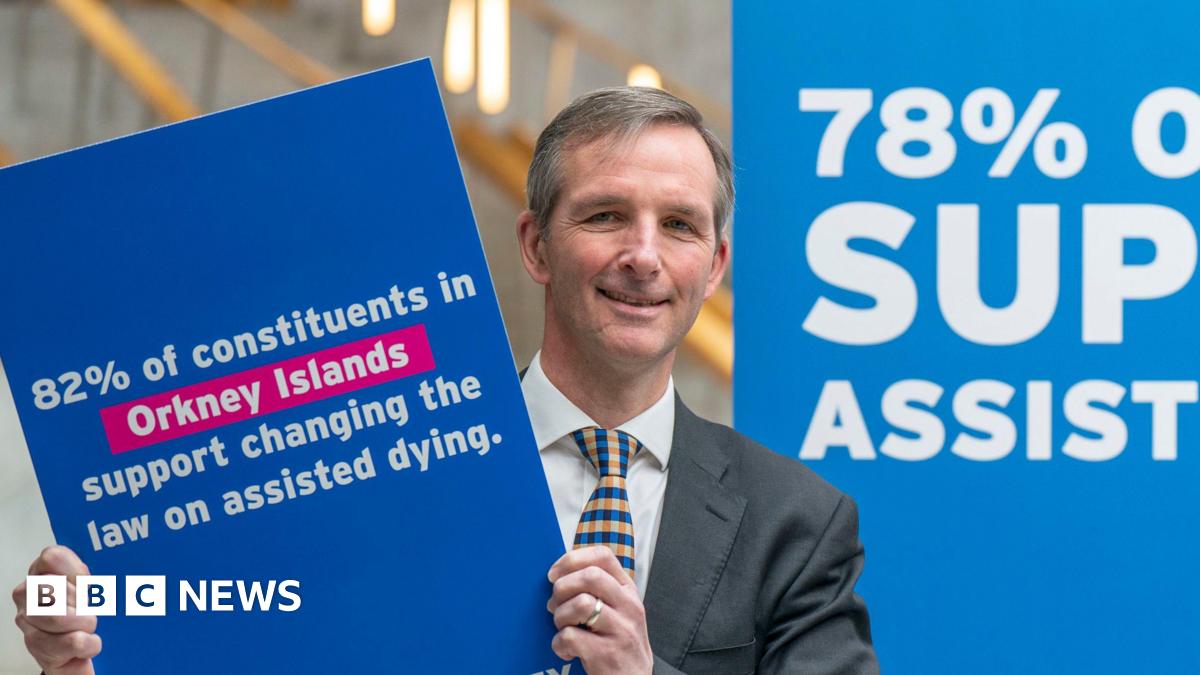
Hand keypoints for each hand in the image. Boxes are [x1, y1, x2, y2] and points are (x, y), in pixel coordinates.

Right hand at [11, 545, 100, 674]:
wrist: (81, 647)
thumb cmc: (86, 610)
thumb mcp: (95, 584)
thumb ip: (99, 571)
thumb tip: (117, 564)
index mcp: (41, 571)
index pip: (52, 557)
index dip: (76, 570)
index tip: (89, 582)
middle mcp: (28, 595)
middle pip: (55, 588)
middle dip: (81, 600)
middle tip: (90, 608)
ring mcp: (28, 622)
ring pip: (58, 617)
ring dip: (85, 623)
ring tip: (90, 626)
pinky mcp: (38, 648)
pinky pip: (71, 642)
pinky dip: (89, 643)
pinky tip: (90, 642)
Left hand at [546, 546, 652, 674]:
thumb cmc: (619, 644)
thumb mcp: (618, 611)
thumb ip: (598, 591)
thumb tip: (558, 576)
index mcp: (628, 591)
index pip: (603, 556)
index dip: (572, 559)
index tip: (554, 573)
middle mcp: (629, 606)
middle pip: (590, 576)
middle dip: (562, 588)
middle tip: (555, 605)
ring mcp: (621, 630)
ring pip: (580, 604)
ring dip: (560, 616)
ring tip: (563, 628)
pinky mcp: (608, 653)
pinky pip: (570, 636)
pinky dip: (559, 644)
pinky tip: (566, 650)